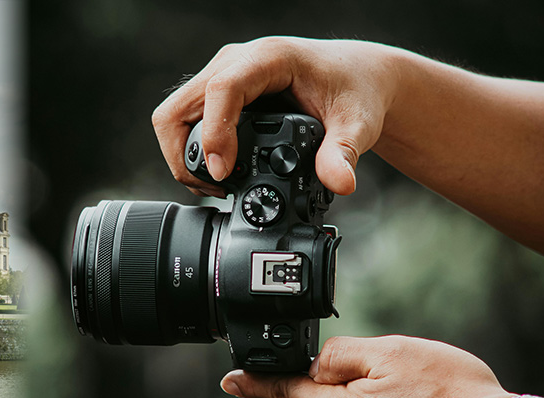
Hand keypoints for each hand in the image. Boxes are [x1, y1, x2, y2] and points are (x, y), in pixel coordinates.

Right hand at [151, 37, 543, 255]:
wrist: (368, 81)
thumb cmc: (365, 96)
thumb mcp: (361, 124)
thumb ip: (346, 153)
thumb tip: (343, 186)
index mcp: (266, 60)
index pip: (219, 90)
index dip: (208, 134)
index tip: (215, 177)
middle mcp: (236, 64)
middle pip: (179, 104)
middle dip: (181, 151)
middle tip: (208, 191)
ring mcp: (224, 79)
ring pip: (175, 114)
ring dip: (181, 153)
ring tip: (211, 190)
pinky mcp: (222, 100)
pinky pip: (189, 122)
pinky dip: (190, 151)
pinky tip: (214, 180)